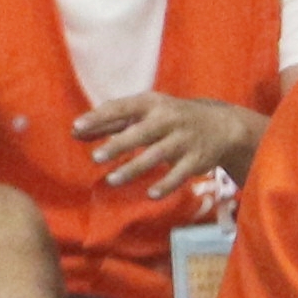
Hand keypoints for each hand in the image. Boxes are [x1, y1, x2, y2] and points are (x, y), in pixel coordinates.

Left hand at [73, 92, 262, 198]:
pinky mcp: (197, 159)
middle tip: (94, 157)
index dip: (99, 116)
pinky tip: (150, 194)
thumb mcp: (145, 112)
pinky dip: (166, 185)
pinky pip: (180, 174)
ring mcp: (184, 139)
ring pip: (157, 155)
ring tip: (112, 180)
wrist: (220, 125)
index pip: (121, 107)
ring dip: (134, 169)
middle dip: (118, 145)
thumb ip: (113, 122)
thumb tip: (76, 131)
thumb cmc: (169, 118)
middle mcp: (169, 119)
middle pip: (141, 133)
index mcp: (152, 103)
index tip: (77, 126)